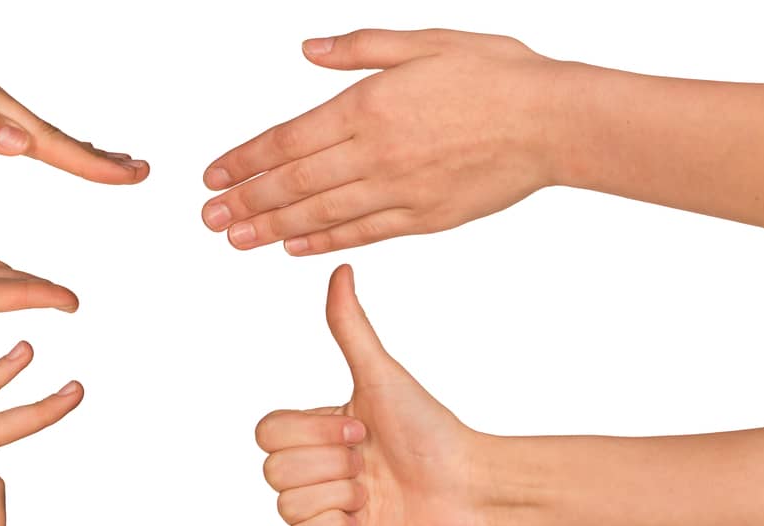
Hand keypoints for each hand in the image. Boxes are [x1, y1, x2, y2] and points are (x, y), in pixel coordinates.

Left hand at [0, 37, 148, 183]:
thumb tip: (25, 143)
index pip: (44, 137)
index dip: (88, 162)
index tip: (127, 177)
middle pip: (51, 130)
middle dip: (95, 154)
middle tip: (138, 172)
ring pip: (35, 128)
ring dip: (75, 148)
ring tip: (108, 163)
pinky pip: (13, 126)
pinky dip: (40, 140)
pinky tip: (43, 146)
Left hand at [201, 29, 557, 252]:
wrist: (554, 122)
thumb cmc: (496, 74)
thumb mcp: (426, 41)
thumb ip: (362, 48)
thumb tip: (308, 51)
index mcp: (372, 104)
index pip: (290, 137)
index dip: (247, 159)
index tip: (215, 174)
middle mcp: (378, 151)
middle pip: (294, 182)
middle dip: (246, 200)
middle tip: (208, 217)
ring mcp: (400, 189)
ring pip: (320, 213)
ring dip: (271, 227)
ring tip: (235, 239)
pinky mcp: (423, 218)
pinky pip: (361, 232)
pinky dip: (322, 240)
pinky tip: (291, 247)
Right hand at [256, 266, 489, 525]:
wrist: (466, 483)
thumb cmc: (430, 431)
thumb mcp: (381, 377)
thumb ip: (350, 328)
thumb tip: (341, 272)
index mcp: (312, 436)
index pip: (267, 433)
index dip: (314, 433)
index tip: (360, 432)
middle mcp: (309, 475)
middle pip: (275, 471)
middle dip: (332, 465)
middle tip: (371, 465)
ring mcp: (318, 516)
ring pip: (288, 505)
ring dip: (342, 496)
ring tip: (375, 494)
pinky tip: (368, 522)